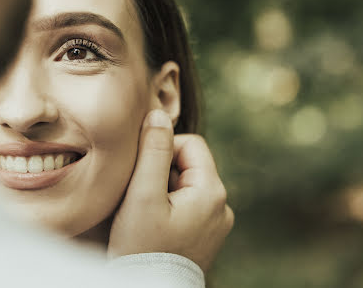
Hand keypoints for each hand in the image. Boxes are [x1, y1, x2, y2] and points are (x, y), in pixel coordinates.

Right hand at [108, 110, 233, 271]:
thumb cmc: (141, 246)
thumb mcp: (142, 194)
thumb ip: (152, 150)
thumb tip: (158, 114)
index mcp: (212, 192)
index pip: (190, 143)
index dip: (161, 149)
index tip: (141, 173)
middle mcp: (222, 207)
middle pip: (188, 164)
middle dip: (161, 171)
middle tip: (140, 195)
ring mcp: (216, 224)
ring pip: (186, 185)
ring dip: (163, 190)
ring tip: (144, 212)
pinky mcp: (206, 237)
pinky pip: (187, 206)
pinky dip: (168, 207)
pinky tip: (152, 224)